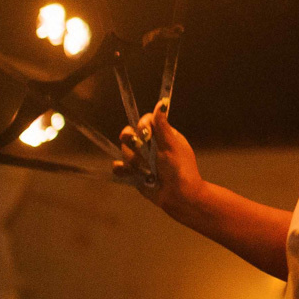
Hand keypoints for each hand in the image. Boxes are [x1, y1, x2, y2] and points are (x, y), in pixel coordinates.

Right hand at [116, 101, 204, 217]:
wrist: (178, 195)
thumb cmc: (180, 168)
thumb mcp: (172, 145)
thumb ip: (162, 126)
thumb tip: (161, 103)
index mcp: (161, 135)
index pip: (144, 121)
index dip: (142, 125)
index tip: (146, 132)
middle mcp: (148, 144)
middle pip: (129, 133)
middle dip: (132, 141)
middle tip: (140, 146)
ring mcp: (140, 158)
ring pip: (124, 151)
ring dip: (135, 160)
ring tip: (148, 170)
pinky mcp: (133, 172)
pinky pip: (119, 167)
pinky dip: (123, 170)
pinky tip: (132, 173)